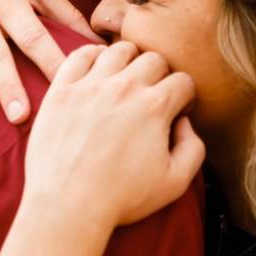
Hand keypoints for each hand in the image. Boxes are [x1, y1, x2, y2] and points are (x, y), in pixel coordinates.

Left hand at [21, 42, 204, 227]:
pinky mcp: (62, 89)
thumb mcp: (175, 183)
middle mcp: (125, 87)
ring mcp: (90, 85)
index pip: (183, 81)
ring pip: (120, 50)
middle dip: (161, 75)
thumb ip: (194, 148)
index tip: (176, 111)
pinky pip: (80, 55)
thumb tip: (184, 122)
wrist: (67, 205)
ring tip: (126, 79)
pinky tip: (97, 71)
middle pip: (154, 59)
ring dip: (129, 60)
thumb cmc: (121, 198)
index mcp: (155, 106)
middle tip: (152, 96)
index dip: (185, 97)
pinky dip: (92, 56)